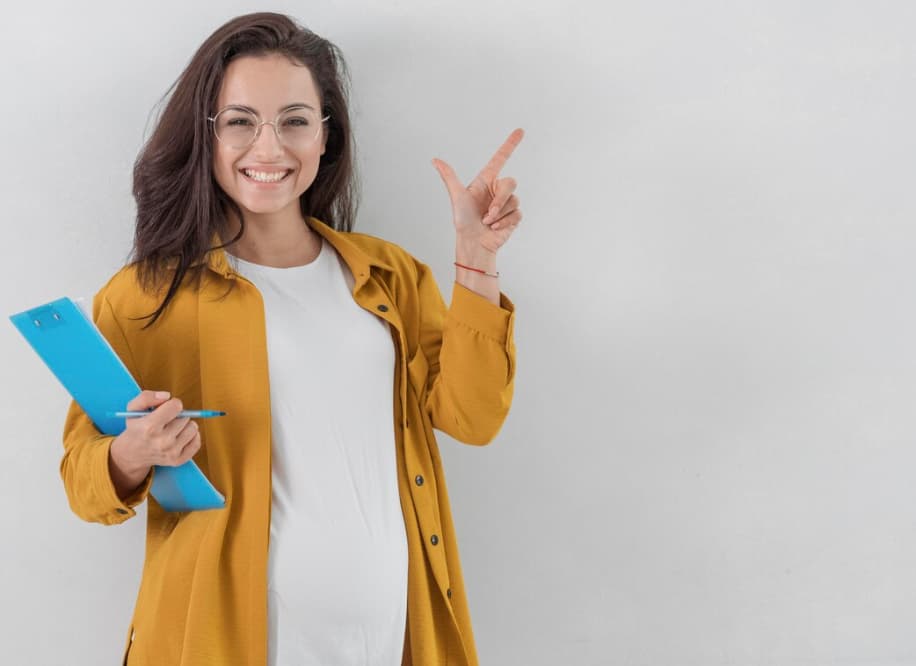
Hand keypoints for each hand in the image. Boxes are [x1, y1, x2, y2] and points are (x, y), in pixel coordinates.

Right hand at [110, 390, 201, 478]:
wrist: (132, 454)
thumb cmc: (136, 428)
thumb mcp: (133, 408)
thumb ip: (147, 397)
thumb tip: (167, 396)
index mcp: (150, 427)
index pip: (176, 406)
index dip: (172, 404)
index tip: (167, 408)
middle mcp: (162, 441)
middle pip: (186, 417)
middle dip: (177, 416)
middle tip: (166, 422)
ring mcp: (171, 452)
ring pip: (193, 428)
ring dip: (185, 426)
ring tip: (173, 429)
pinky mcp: (179, 460)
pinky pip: (197, 442)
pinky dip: (191, 437)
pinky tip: (179, 436)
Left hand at [432, 128, 523, 255]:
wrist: (473, 242)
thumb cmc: (463, 220)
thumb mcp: (457, 197)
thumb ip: (449, 177)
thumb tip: (435, 160)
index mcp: (486, 180)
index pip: (501, 158)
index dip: (510, 144)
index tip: (520, 131)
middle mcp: (497, 189)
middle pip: (510, 183)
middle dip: (499, 200)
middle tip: (487, 213)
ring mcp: (507, 202)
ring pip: (513, 200)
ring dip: (499, 214)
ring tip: (487, 222)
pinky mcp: (514, 216)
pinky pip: (516, 213)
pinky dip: (504, 222)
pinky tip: (494, 227)